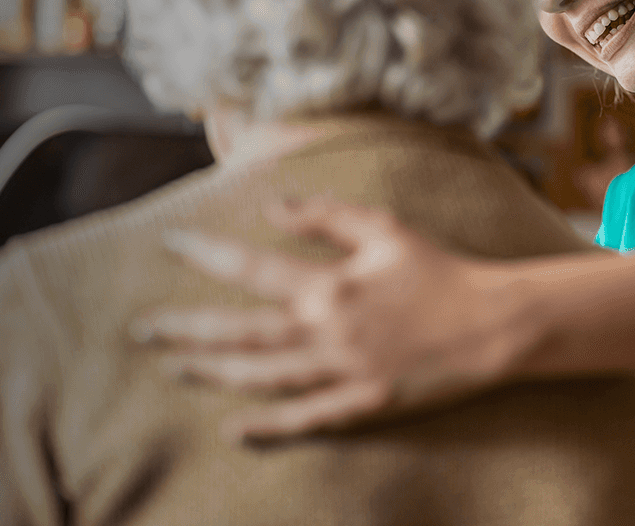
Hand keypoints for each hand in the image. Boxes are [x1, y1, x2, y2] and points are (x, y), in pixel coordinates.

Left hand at [133, 198, 529, 440]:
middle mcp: (328, 332)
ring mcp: (343, 374)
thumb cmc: (439, 270)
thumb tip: (272, 206)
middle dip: (187, 329)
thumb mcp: (385, 228)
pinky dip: (267, 427)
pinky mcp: (363, 405)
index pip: (252, 268)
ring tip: (174, 367)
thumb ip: (325, 215)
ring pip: (262, 377)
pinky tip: (233, 428)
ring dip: (213, 373)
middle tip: (142, 329)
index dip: (206, 254)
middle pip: (241, 332)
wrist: (492, 323)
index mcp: (331, 285)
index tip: (170, 242)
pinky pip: (305, 419)